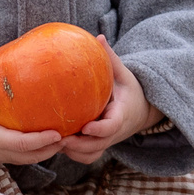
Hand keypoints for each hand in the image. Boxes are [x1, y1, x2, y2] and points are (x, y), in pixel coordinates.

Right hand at [0, 54, 66, 164]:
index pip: (22, 144)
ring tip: (67, 135)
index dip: (41, 141)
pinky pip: (25, 156)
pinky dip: (39, 150)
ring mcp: (0, 157)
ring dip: (48, 151)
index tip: (58, 133)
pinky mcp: (2, 155)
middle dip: (52, 148)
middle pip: (32, 156)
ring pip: (31, 159)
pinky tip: (51, 136)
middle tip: (72, 134)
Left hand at [58, 36, 155, 165]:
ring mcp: (107, 142)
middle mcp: (115, 132)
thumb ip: (111, 59)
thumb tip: (98, 37)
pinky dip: (73, 154)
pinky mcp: (99, 146)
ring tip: (53, 141)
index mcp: (121, 114)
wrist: (140, 111)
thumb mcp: (123, 74)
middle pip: (98, 146)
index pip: (112, 126)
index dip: (99, 129)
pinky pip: (86, 156)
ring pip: (90, 154)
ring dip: (73, 151)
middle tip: (59, 138)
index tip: (85, 126)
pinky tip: (56, 143)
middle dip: (79, 145)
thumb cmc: (128, 89)